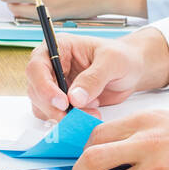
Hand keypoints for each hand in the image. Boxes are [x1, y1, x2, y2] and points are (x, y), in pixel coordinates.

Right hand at [24, 28, 168, 122]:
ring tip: (90, 115)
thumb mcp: (112, 61)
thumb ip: (94, 78)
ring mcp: (56, 85)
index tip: (62, 102)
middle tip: (73, 117)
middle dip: (53, 107)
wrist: (132, 70)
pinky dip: (68, 121)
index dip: (44, 86)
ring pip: (43, 106)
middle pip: (36, 90)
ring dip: (61, 116)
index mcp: (60, 47)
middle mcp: (53, 66)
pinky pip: (56, 116)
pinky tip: (89, 116)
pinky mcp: (63, 102)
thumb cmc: (122, 57)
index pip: (37, 66)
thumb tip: (75, 98)